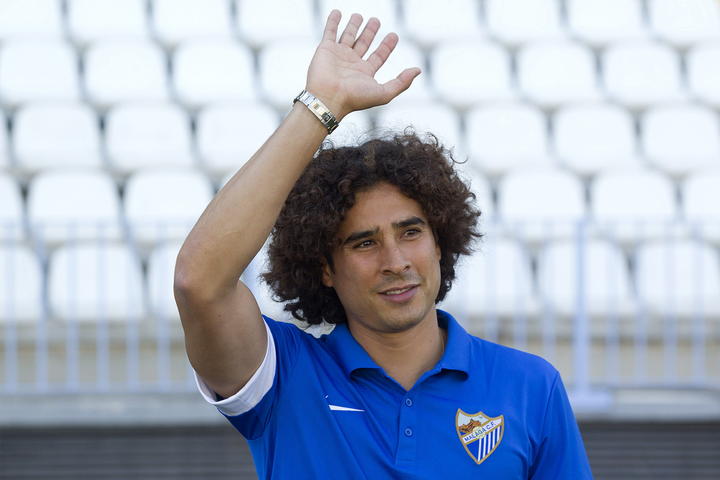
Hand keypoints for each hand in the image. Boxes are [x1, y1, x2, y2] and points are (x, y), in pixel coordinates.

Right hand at [305, 10, 420, 120]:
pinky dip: (333, 22)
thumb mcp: (384, 93)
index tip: (394, 35)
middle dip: (370, 32)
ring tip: (359, 15)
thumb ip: (401, 82)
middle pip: (363, 43)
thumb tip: (418, 70)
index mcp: (365, 73)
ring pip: (348, 36)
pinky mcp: (325, 49)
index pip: (378, 56)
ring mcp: (338, 55)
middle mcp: (352, 64)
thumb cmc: (355, 98)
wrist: (328, 98)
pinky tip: (338, 12)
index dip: (386, 46)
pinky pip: (330, 32)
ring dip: (353, 26)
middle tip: (376, 21)